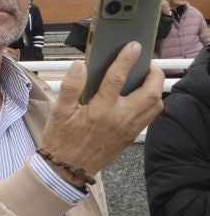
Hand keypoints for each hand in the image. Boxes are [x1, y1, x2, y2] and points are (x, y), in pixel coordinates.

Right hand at [39, 47, 164, 179]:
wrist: (67, 168)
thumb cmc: (61, 139)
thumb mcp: (59, 112)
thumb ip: (70, 87)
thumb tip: (80, 65)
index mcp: (100, 110)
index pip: (118, 78)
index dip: (127, 59)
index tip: (134, 46)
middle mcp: (120, 118)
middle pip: (150, 92)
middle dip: (154, 74)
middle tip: (147, 64)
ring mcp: (129, 128)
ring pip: (156, 105)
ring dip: (156, 88)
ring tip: (147, 79)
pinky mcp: (131, 136)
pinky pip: (150, 117)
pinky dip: (152, 103)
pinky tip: (142, 98)